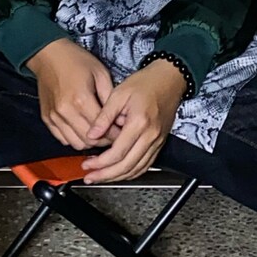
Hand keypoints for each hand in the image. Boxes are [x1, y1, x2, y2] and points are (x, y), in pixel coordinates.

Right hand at [26, 38, 125, 149]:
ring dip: (89, 142)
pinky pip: (63, 139)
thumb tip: (120, 118)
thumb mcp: (100, 73)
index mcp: (81, 99)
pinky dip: (75, 138)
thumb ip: (110, 98)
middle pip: (89, 140)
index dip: (115, 133)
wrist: (48, 55)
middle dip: (104, 141)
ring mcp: (54, 117)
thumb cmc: (76, 61)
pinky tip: (83, 129)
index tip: (122, 132)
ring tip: (98, 133)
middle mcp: (65, 111)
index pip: (102, 128)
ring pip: (76, 143)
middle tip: (112, 134)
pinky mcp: (47, 118)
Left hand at [77, 60, 186, 184]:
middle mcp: (150, 136)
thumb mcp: (119, 94)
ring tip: (101, 177)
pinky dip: (131, 172)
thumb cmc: (146, 83)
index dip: (100, 163)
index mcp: (139, 123)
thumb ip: (104, 116)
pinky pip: (146, 164)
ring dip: (118, 177)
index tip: (87, 164)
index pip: (117, 153)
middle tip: (91, 177)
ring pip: (137, 169)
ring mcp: (157, 141)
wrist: (169, 79)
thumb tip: (91, 135)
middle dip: (106, 175)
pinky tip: (119, 172)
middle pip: (127, 166)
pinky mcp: (159, 143)